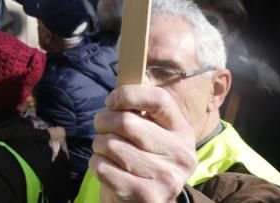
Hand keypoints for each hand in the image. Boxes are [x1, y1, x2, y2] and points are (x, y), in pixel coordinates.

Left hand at [89, 84, 197, 202]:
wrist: (143, 200)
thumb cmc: (141, 157)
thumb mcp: (151, 133)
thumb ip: (140, 110)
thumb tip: (119, 87)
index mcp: (183, 131)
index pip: (158, 99)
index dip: (128, 94)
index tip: (111, 101)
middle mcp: (181, 155)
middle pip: (127, 122)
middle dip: (103, 121)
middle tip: (101, 127)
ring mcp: (167, 178)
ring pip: (111, 145)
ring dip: (99, 145)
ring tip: (106, 150)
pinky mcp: (147, 196)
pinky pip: (103, 167)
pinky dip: (96, 164)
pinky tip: (107, 168)